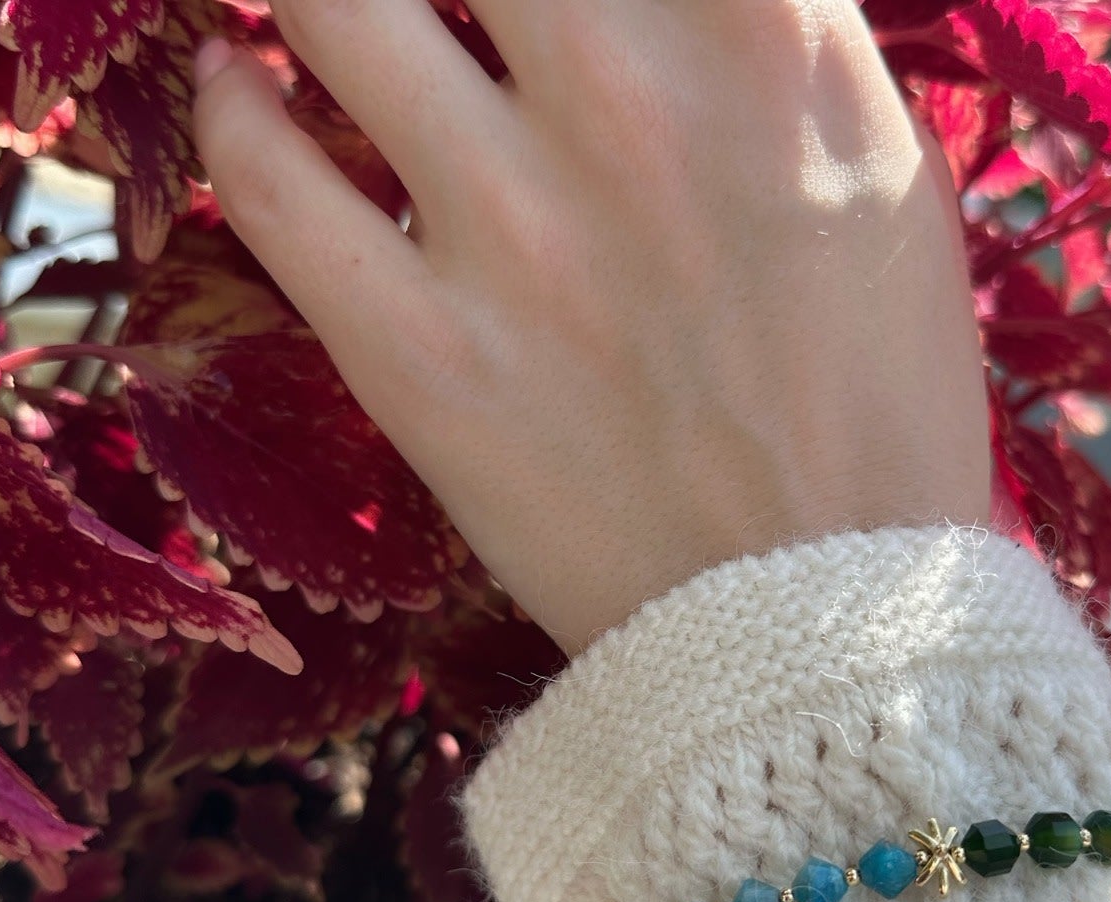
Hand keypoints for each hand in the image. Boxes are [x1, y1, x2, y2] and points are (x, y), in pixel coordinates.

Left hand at [193, 0, 989, 655]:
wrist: (821, 630)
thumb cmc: (878, 409)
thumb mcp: (880, 179)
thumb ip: (775, 30)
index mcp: (770, 42)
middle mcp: (628, 98)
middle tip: (434, 4)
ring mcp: (511, 229)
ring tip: (319, 3)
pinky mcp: (420, 358)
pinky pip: (260, 174)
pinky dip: (230, 109)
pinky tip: (240, 88)